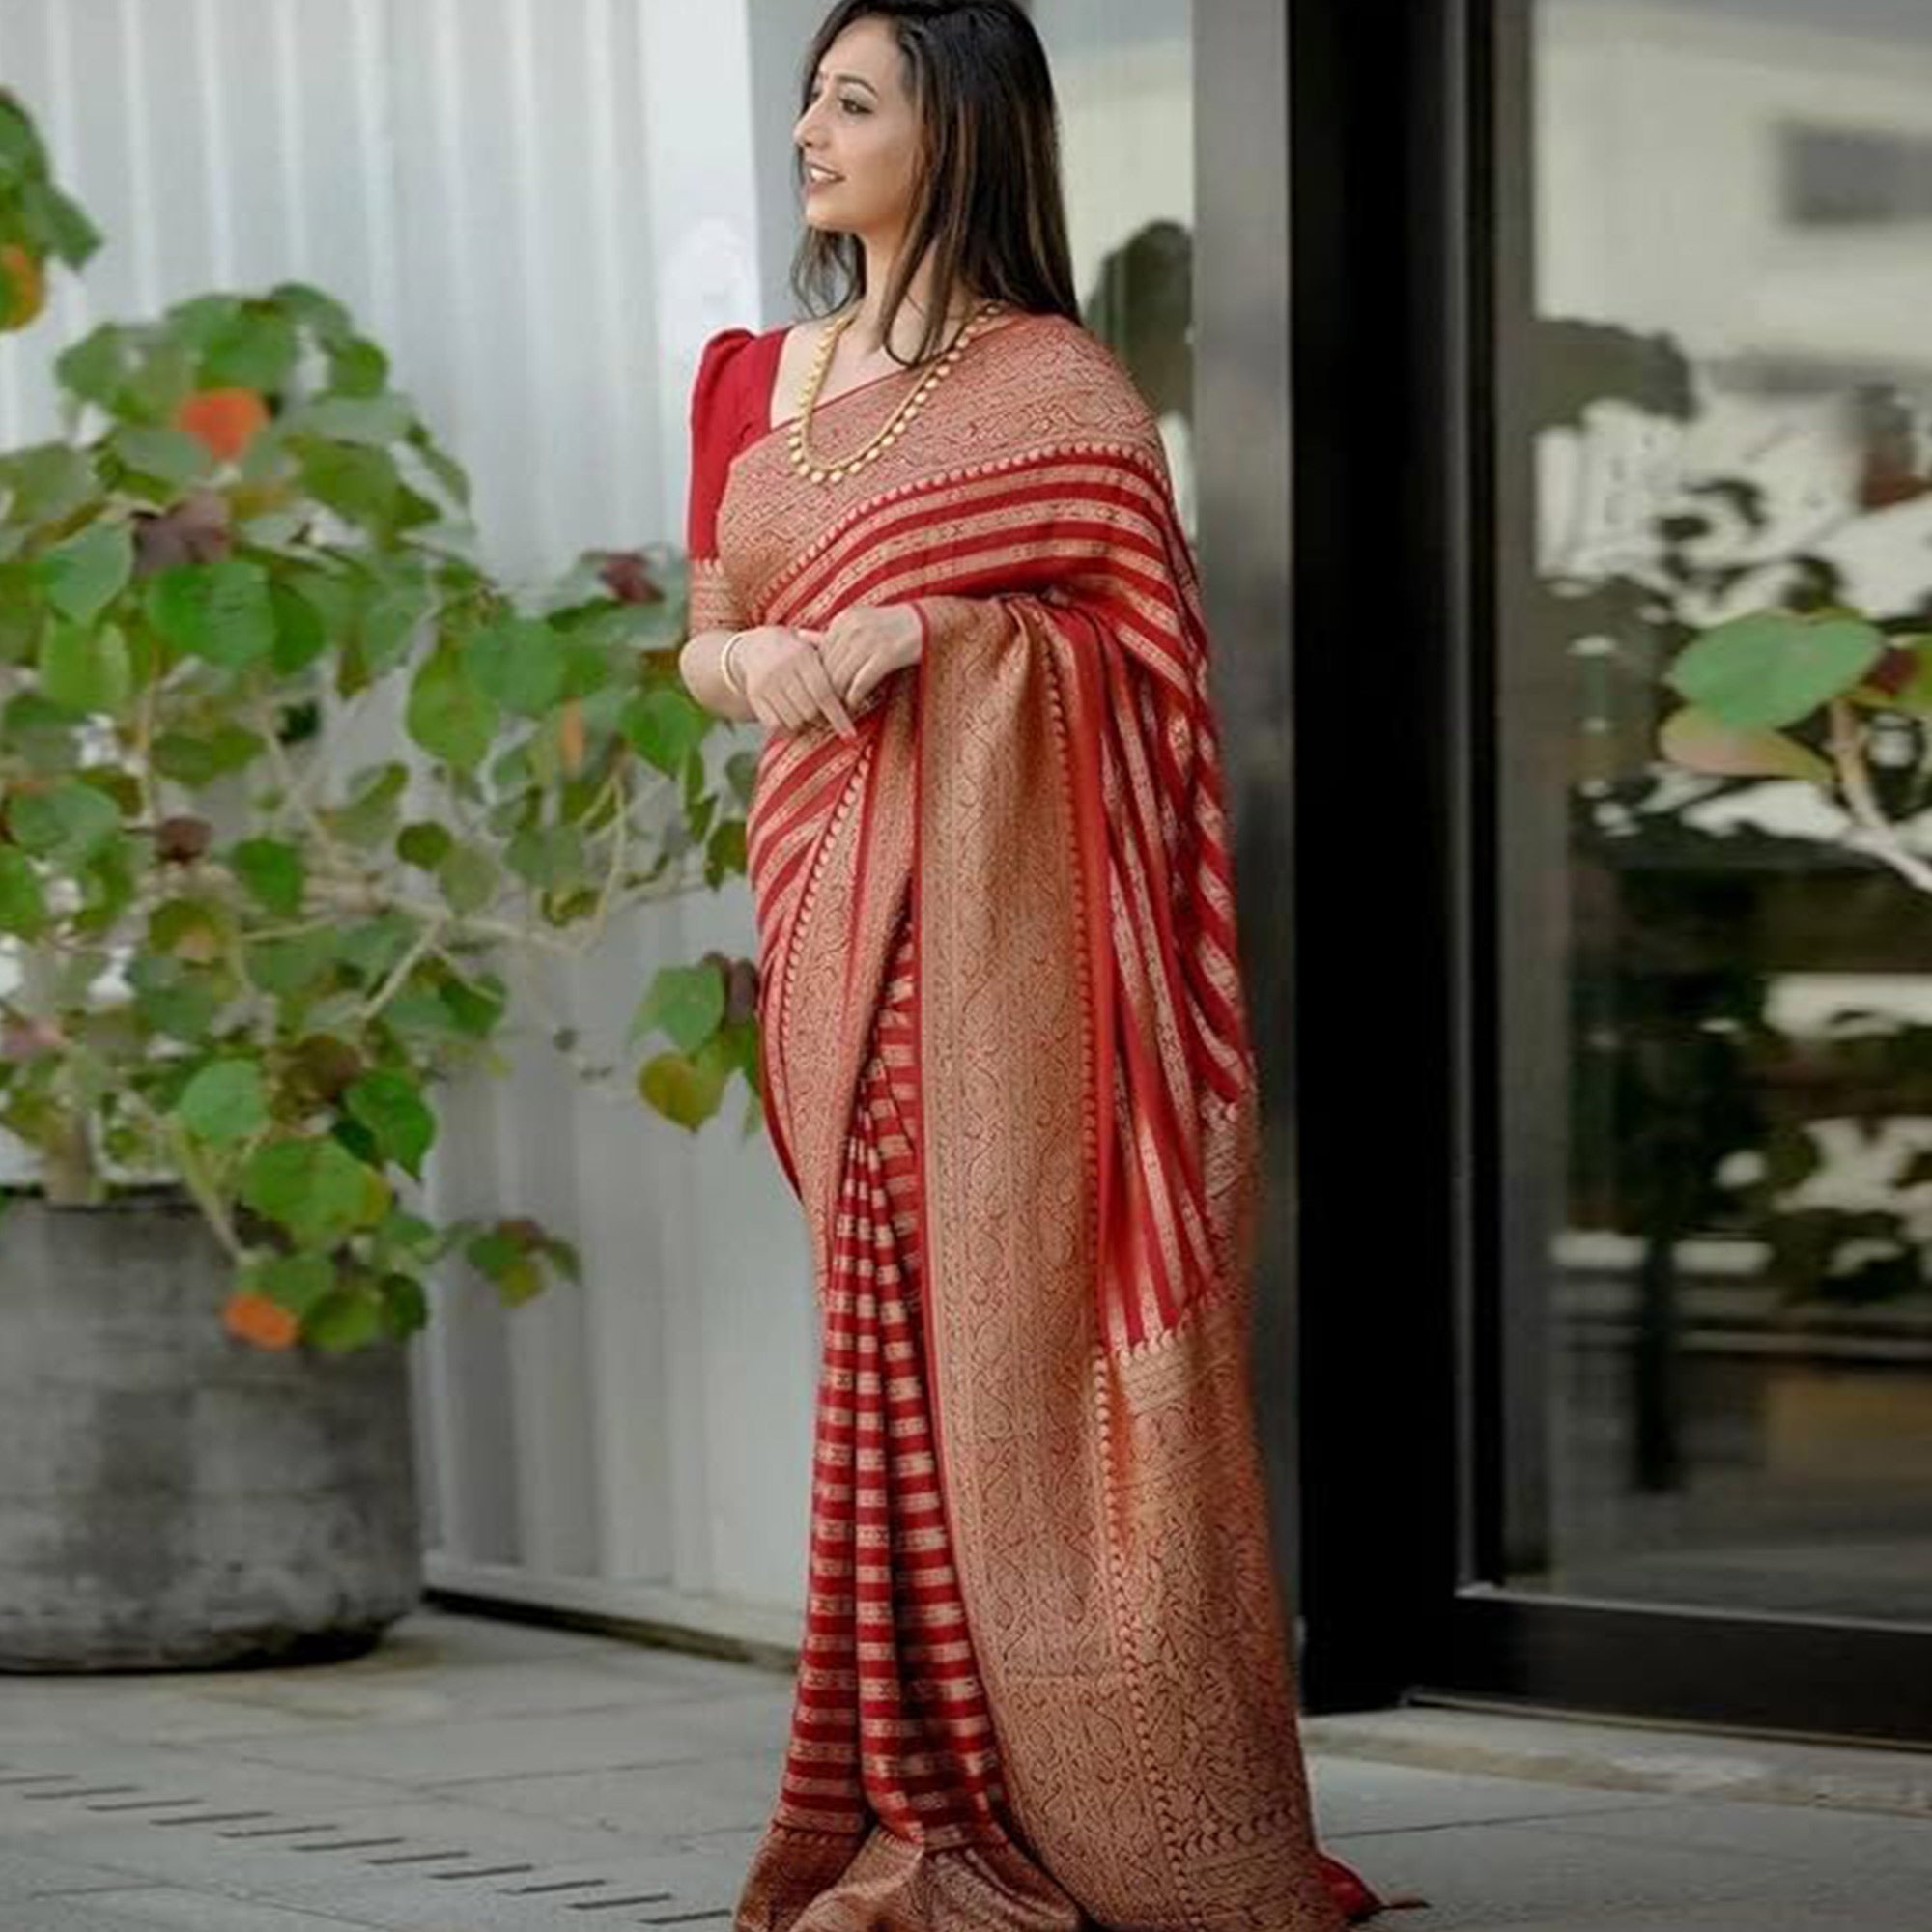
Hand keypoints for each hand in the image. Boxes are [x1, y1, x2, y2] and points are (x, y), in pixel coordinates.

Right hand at [737, 625, 854, 738]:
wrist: (754, 648)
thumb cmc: (796, 652)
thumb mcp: (813, 648)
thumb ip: (836, 662)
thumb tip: (868, 677)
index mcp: (802, 656)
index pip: (825, 693)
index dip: (838, 717)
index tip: (850, 734)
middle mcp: (782, 670)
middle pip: (810, 712)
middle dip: (820, 719)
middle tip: (823, 715)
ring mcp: (766, 684)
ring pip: (794, 721)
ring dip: (804, 724)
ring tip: (806, 712)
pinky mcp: (754, 696)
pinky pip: (775, 725)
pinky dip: (786, 727)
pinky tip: (790, 716)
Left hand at [816, 603, 922, 710]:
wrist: (930, 622)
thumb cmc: (893, 627)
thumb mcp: (860, 624)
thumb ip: (830, 633)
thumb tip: (799, 636)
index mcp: (844, 620)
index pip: (821, 656)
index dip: (819, 678)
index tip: (819, 696)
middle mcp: (853, 627)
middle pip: (828, 668)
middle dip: (826, 692)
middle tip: (825, 711)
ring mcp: (869, 640)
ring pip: (841, 677)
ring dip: (839, 698)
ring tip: (840, 712)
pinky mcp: (885, 655)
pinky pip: (860, 683)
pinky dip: (855, 697)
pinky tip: (856, 705)